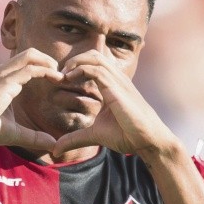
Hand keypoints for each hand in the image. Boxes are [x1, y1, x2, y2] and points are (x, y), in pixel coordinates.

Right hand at [0, 48, 63, 150]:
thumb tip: (52, 144)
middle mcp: (2, 72)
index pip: (26, 62)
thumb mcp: (15, 133)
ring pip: (31, 56)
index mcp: (3, 78)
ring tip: (61, 76)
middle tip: (62, 75)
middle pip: (30, 53)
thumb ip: (33, 137)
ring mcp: (2, 75)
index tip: (57, 79)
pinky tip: (57, 79)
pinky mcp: (4, 82)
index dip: (44, 67)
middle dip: (49, 60)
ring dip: (49, 63)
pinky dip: (46, 71)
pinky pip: (30, 69)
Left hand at [50, 51, 176, 159]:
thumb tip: (55, 149)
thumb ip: (75, 138)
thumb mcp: (94, 135)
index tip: (62, 79)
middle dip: (74, 60)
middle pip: (93, 55)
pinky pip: (97, 71)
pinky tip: (69, 79)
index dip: (76, 66)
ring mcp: (118, 81)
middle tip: (60, 74)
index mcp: (112, 85)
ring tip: (63, 75)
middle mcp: (116, 79)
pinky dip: (80, 70)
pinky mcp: (118, 89)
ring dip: (75, 63)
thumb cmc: (127, 134)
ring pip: (94, 58)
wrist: (147, 140)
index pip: (93, 63)